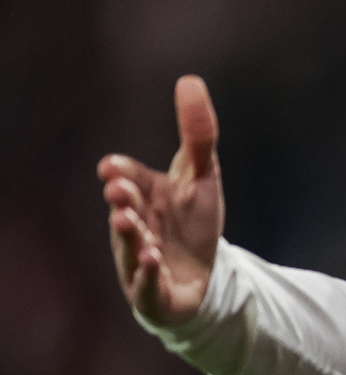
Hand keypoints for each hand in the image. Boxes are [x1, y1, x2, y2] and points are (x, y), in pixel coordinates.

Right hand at [99, 75, 224, 326]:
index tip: (113, 167)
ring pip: (131, 249)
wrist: (203, 277)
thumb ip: (198, 134)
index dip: (123, 174)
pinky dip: (147, 276)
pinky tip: (152, 262)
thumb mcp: (202, 175)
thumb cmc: (193, 223)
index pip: (130, 180)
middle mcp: (137, 227)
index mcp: (145, 197)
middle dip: (123, 200)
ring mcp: (141, 262)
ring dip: (129, 236)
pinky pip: (147, 288)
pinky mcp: (156, 294)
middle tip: (118, 188)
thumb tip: (190, 79)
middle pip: (126, 212)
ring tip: (127, 220)